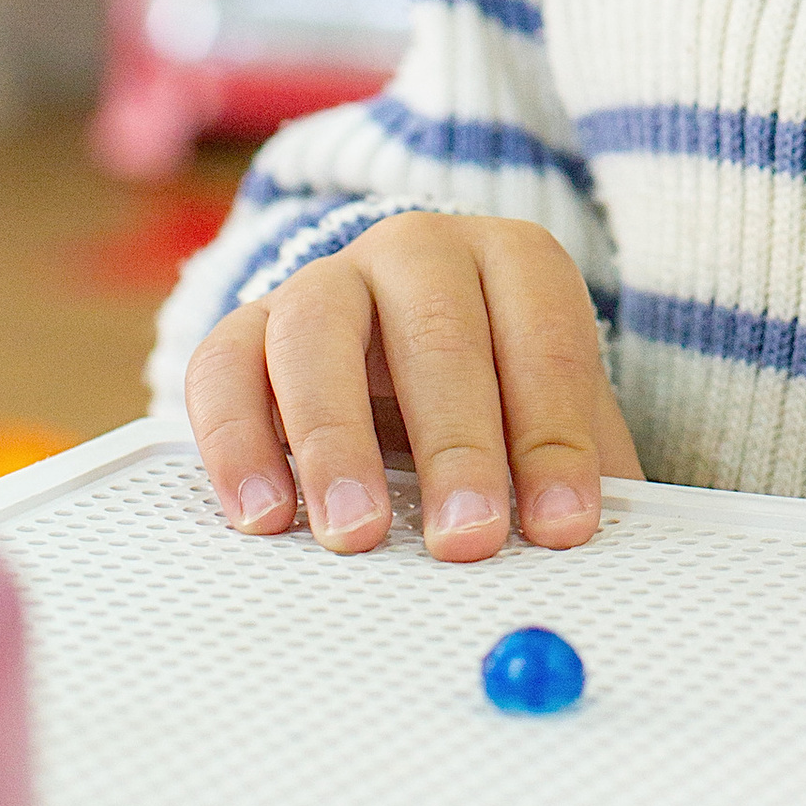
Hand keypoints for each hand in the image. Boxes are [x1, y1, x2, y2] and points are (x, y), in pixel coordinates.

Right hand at [183, 210, 640, 562]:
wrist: (396, 355)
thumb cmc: (493, 397)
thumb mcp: (545, 420)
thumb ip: (570, 476)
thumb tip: (581, 553)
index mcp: (514, 260)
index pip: (545, 334)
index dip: (556, 433)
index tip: (561, 527)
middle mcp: (419, 251)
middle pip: (438, 330)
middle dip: (458, 445)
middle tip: (467, 539)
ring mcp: (326, 280)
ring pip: (320, 332)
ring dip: (338, 440)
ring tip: (356, 534)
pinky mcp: (247, 325)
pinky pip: (223, 364)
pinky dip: (237, 440)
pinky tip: (264, 516)